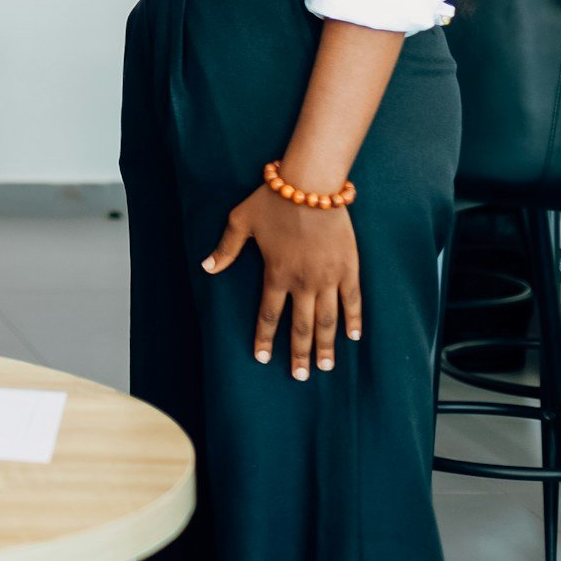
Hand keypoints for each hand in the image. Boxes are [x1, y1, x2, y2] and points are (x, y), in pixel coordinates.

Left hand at [203, 185, 360, 380]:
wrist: (311, 183)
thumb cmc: (272, 201)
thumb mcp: (241, 222)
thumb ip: (225, 248)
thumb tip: (206, 267)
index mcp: (276, 273)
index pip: (269, 315)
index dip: (266, 339)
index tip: (263, 359)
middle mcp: (303, 281)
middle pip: (301, 327)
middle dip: (300, 354)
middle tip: (302, 377)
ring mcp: (328, 277)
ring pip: (328, 320)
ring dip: (327, 345)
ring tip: (327, 367)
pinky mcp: (349, 267)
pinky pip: (352, 300)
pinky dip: (354, 319)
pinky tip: (353, 337)